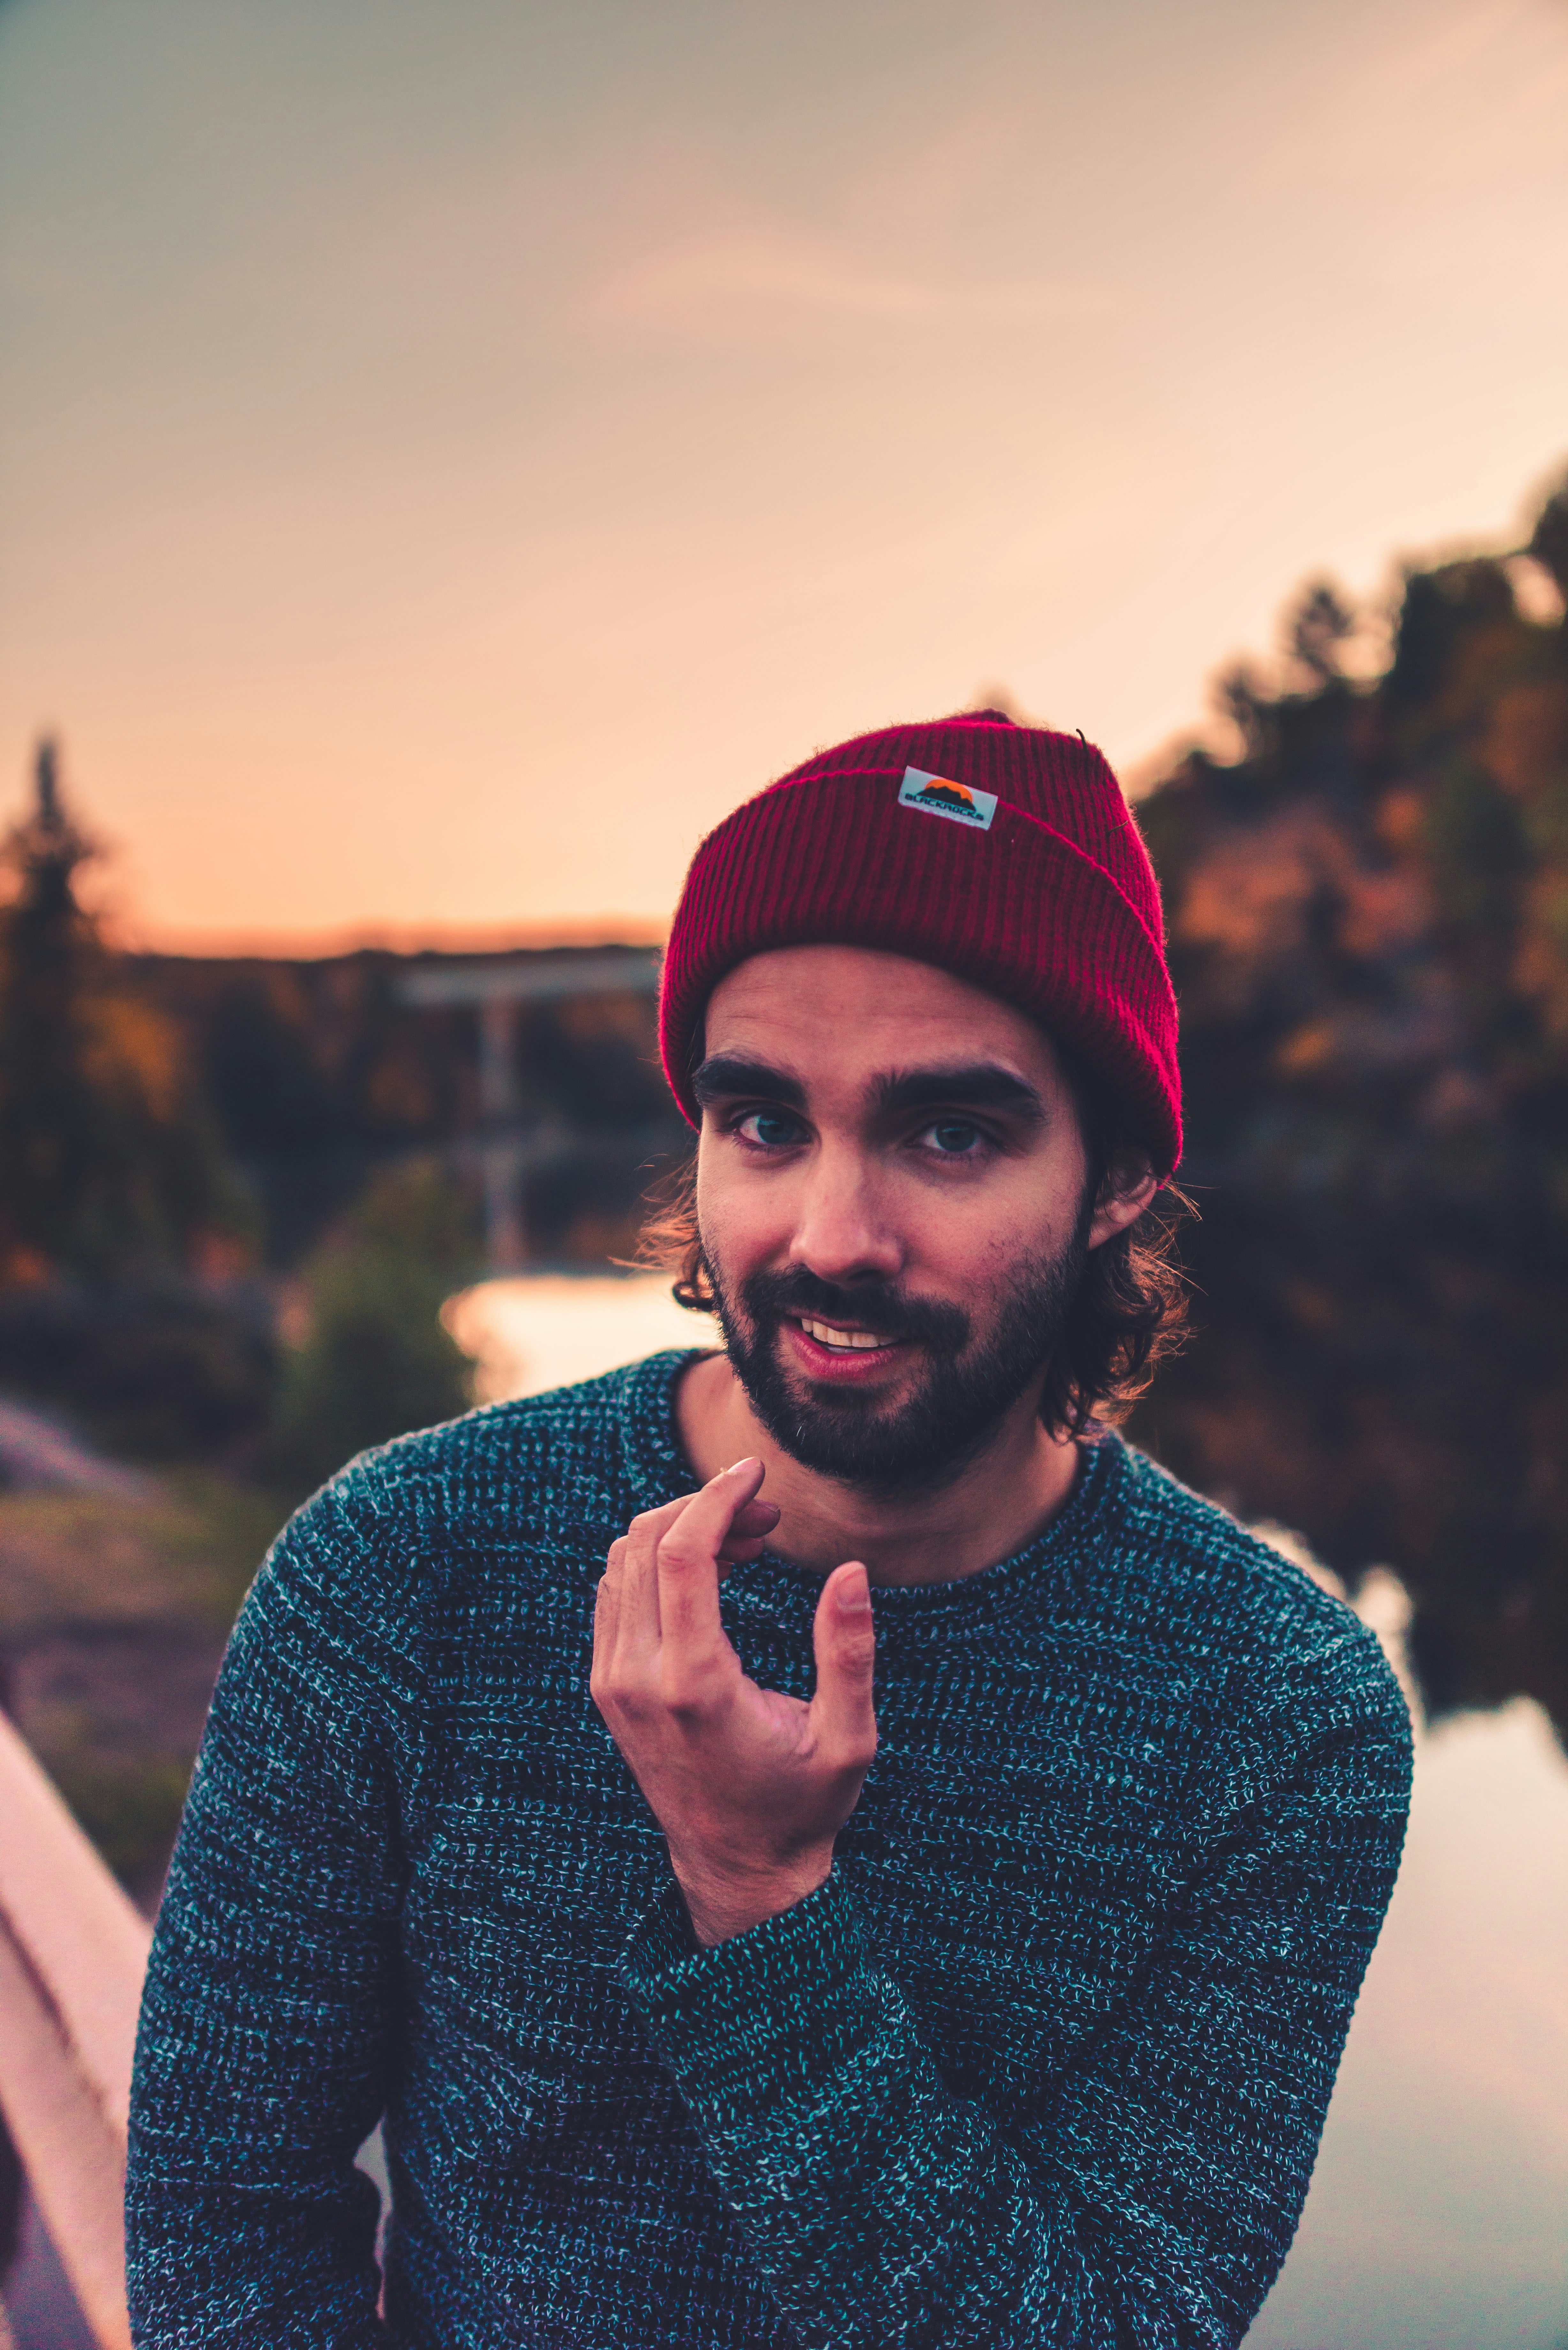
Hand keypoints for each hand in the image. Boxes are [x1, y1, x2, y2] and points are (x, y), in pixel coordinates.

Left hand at [591, 1460, 877, 1944]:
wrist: (738, 1870)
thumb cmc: (802, 1806)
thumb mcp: (846, 1739)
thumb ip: (849, 1653)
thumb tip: (852, 1572)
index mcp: (693, 1684)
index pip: (680, 1553)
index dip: (717, 1496)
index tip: (756, 1472)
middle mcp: (637, 1678)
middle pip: (646, 1543)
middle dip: (706, 1506)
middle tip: (768, 1513)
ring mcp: (612, 1683)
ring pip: (624, 1561)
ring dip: (682, 1530)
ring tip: (749, 1540)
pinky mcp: (608, 1687)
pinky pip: (615, 1592)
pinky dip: (658, 1561)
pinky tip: (712, 1571)